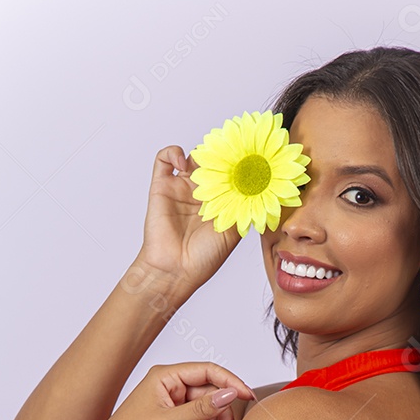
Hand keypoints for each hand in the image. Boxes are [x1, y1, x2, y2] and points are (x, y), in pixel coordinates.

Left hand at [84, 362, 256, 419]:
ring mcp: (170, 402)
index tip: (246, 396)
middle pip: (208, 392)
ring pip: (204, 408)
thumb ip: (202, 409)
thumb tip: (230, 395)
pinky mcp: (171, 419)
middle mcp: (169, 386)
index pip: (207, 371)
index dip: (230, 382)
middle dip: (222, 411)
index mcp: (165, 376)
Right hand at [133, 146, 242, 300]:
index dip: (238, 164)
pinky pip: (164, 159)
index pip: (230, 174)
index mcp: (219, 202)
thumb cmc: (204, 258)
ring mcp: (180, 188)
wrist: (176, 270)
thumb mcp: (234, 231)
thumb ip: (244, 208)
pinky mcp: (161, 186)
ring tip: (210, 159)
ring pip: (192, 156)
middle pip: (212, 162)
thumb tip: (259, 186)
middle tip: (232, 148)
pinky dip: (173, 152)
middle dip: (222, 154)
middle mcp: (201, 193)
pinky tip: (184, 163)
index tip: (248, 155)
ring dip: (202, 153)